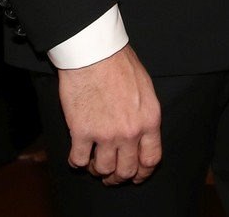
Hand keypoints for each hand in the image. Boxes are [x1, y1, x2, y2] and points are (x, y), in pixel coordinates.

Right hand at [58, 44, 161, 185]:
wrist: (94, 52)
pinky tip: (77, 155)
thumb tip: (141, 133)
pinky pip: (79, 160)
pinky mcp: (82, 132)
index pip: (151, 159)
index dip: (142, 173)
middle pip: (127, 170)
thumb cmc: (119, 62)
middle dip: (118, 177)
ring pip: (103, 169)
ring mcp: (106, 134)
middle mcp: (130, 131)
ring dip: (97, 169)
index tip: (135, 176)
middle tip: (110, 175)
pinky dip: (77, 162)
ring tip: (93, 162)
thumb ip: (144, 114)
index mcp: (149, 119)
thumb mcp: (144, 87)